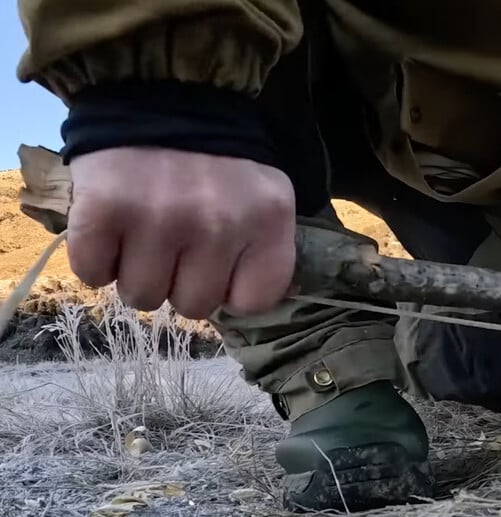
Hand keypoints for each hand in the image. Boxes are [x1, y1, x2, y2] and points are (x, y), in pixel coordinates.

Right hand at [67, 147, 296, 318]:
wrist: (160, 87)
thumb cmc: (217, 156)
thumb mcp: (263, 195)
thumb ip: (265, 249)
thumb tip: (250, 303)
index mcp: (266, 219)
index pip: (254, 301)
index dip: (232, 290)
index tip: (220, 266)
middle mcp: (219, 224)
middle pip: (193, 305)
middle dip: (179, 281)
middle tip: (175, 241)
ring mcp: (160, 218)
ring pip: (143, 297)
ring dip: (136, 272)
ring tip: (142, 233)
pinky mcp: (104, 211)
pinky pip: (93, 273)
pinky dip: (96, 259)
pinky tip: (111, 228)